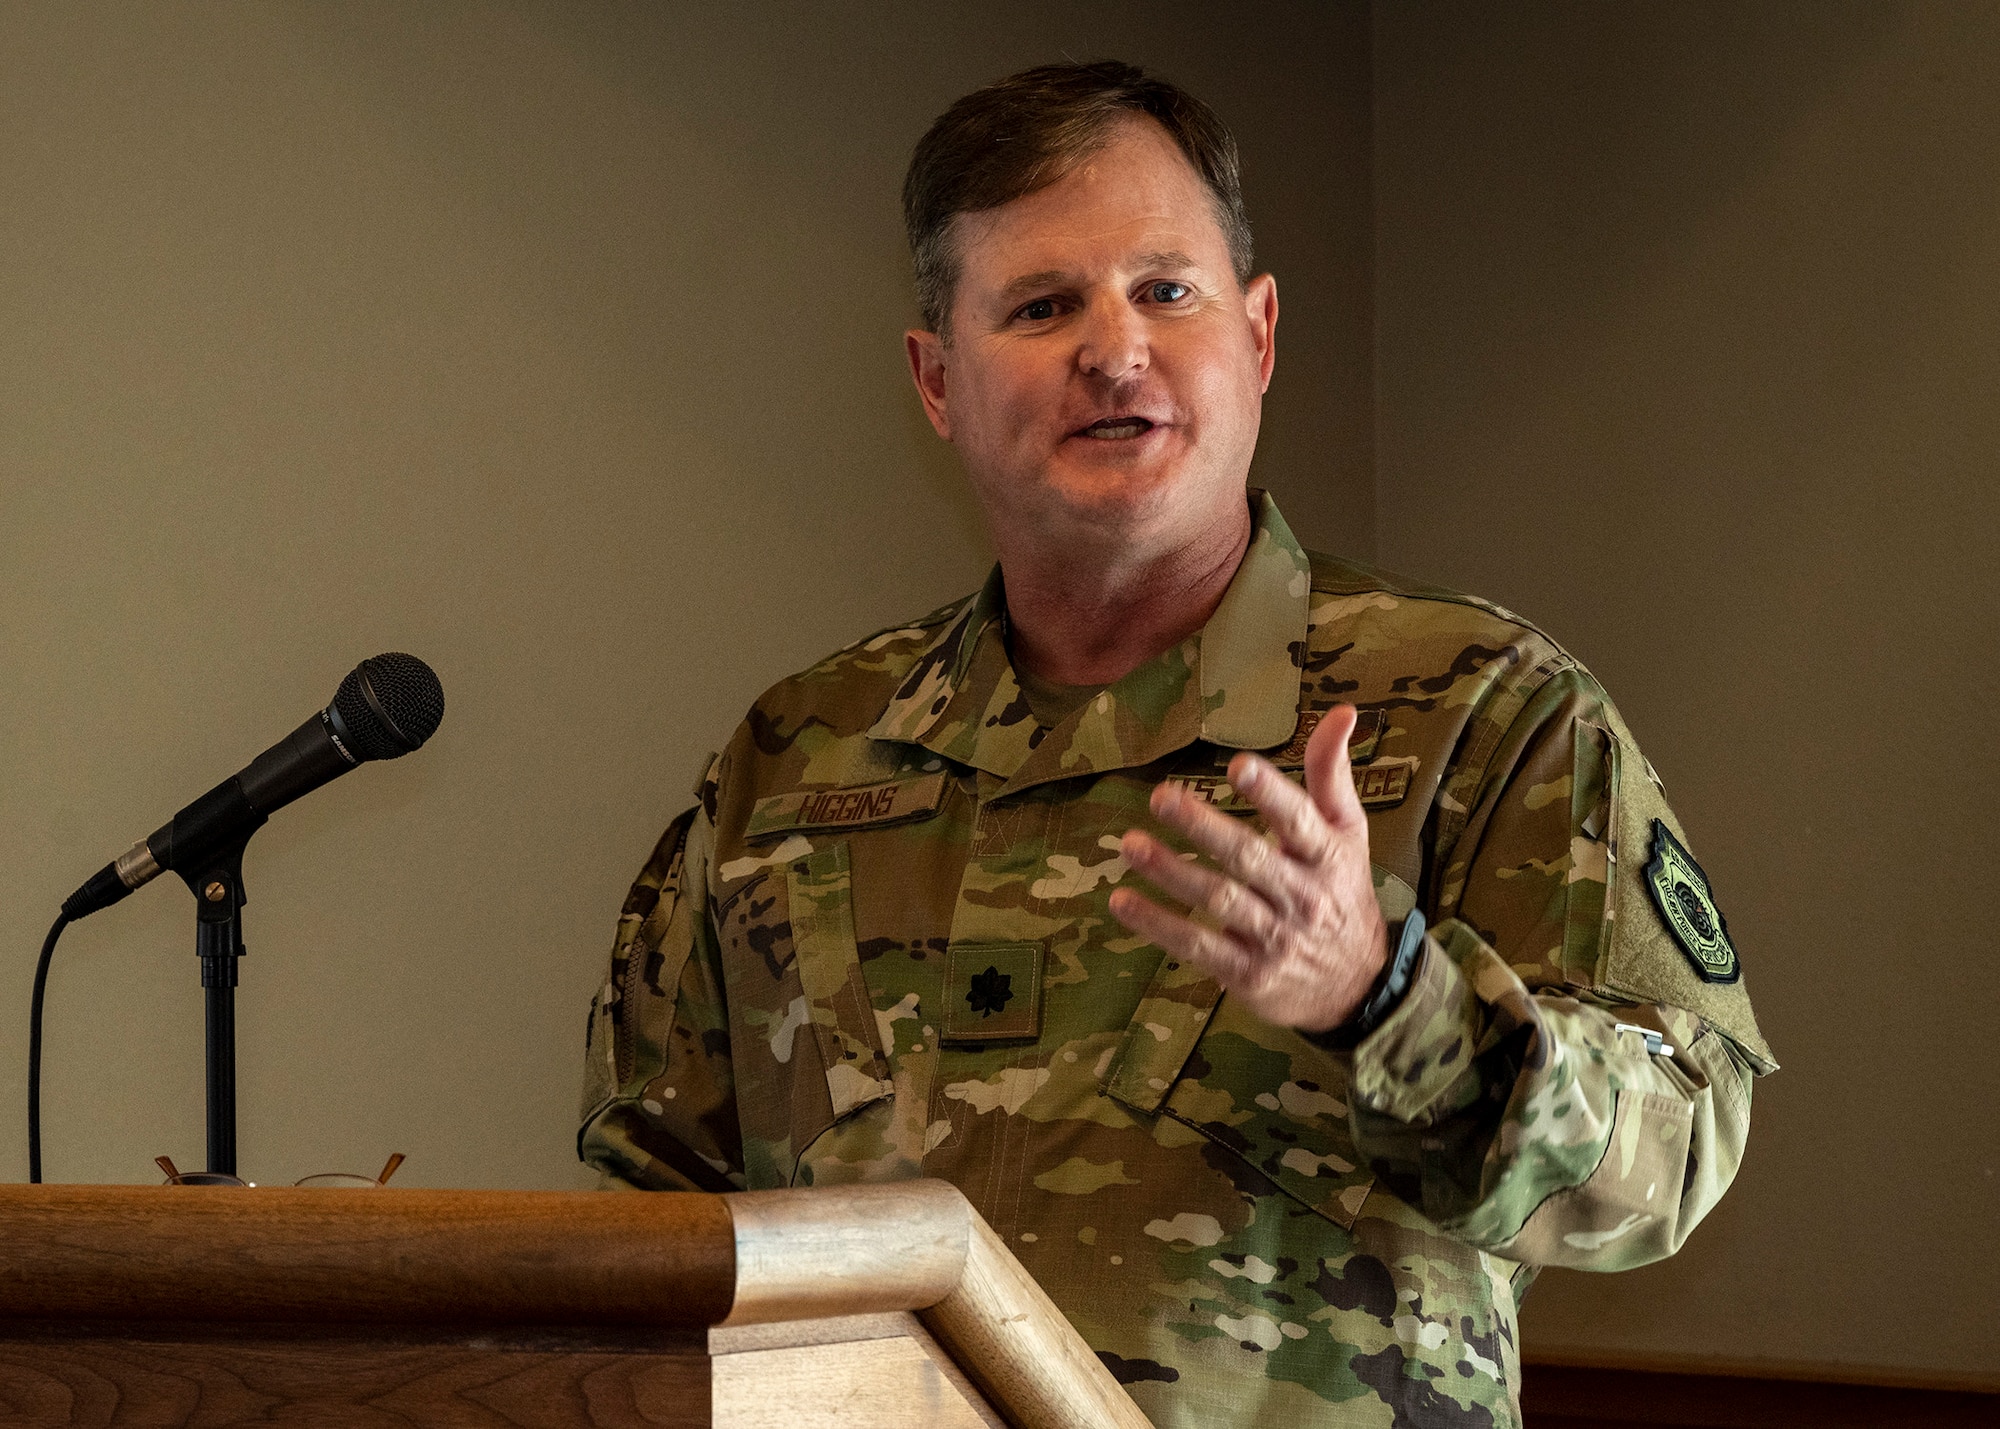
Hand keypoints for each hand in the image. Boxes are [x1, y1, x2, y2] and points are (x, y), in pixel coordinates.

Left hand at [1109, 705, 1387, 1032]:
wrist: (1356, 987)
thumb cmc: (1343, 892)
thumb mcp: (1348, 832)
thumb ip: (1331, 773)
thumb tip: (1342, 710)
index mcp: (1326, 855)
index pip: (1298, 820)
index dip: (1269, 793)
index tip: (1237, 765)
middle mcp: (1302, 896)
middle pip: (1248, 858)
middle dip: (1203, 827)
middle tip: (1161, 797)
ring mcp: (1274, 937)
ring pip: (1217, 900)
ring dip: (1170, 871)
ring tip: (1129, 843)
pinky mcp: (1247, 972)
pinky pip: (1197, 946)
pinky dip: (1158, 925)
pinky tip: (1122, 901)